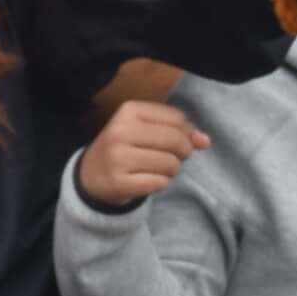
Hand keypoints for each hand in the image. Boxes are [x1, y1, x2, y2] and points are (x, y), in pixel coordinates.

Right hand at [77, 100, 207, 209]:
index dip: (186, 132)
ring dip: (172, 171)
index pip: (177, 118)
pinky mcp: (119, 182)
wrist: (90, 176)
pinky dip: (161, 184)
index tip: (177, 142)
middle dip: (183, 152)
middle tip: (174, 158)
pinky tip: (148, 180)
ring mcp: (118, 157)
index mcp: (129, 111)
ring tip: (158, 170)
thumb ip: (179, 130)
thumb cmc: (125, 148)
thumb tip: (206, 140)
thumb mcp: (146, 130)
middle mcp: (121, 131)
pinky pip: (159, 183)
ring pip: (170, 164)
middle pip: (175, 140)